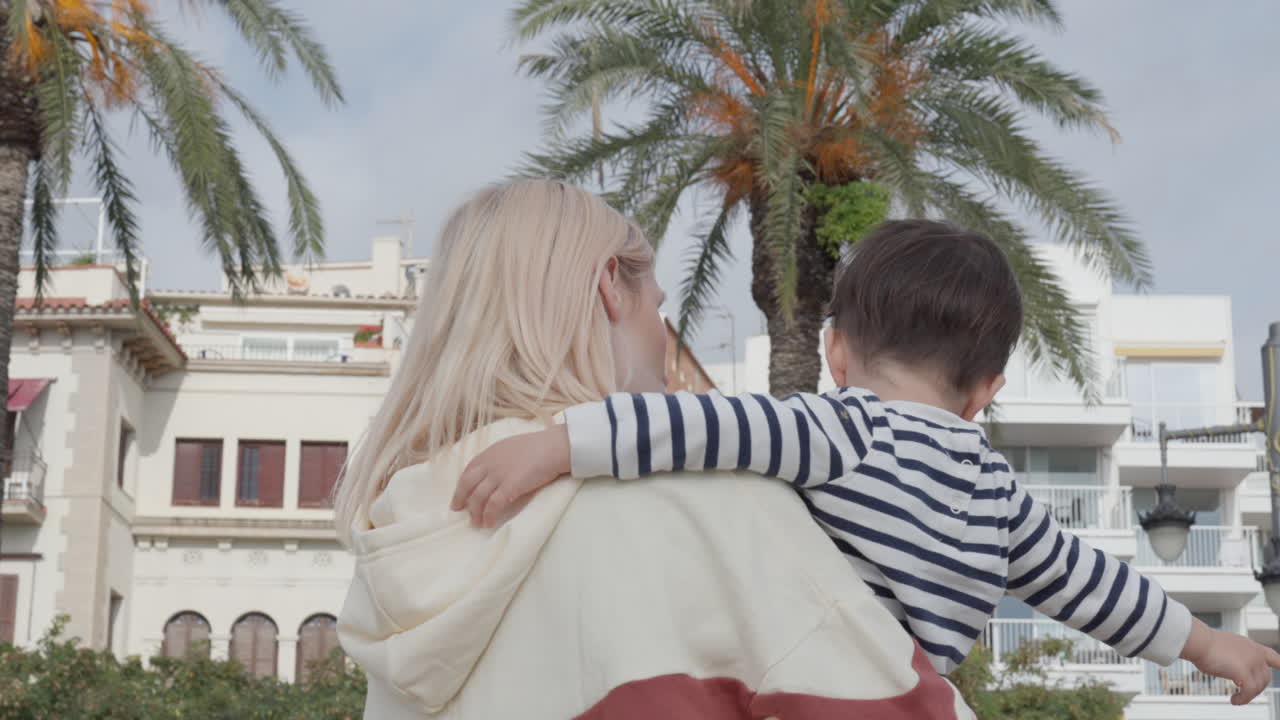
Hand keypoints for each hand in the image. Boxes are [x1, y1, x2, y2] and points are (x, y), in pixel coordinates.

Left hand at [450, 425, 571, 527]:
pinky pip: (493, 505)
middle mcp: (490, 463)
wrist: (554, 447)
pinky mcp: (510, 486)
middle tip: (458, 510)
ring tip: (476, 523)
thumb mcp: (512, 446)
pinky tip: (489, 523)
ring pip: (478, 497)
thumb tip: (497, 470)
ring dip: (475, 512)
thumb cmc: (539, 446)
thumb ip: (500, 457)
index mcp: (490, 453)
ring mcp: (499, 475)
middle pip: (467, 484)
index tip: (460, 494)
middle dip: (460, 498)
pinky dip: (489, 515)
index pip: (468, 470)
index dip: (461, 484)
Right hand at [1180, 618, 1279, 704]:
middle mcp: (1254, 653)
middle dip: (1256, 686)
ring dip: (1248, 695)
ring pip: (1259, 686)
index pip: (1273, 656)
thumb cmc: (1203, 644)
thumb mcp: (1224, 648)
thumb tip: (1234, 672)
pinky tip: (1234, 700)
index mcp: (1250, 645)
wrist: (1198, 641)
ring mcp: (1251, 662)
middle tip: (1243, 691)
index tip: (1279, 671)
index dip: (1278, 665)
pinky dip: (1243, 699)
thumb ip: (1235, 658)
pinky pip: (1249, 692)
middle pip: (1266, 676)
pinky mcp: (1244, 672)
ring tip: (1236, 699)